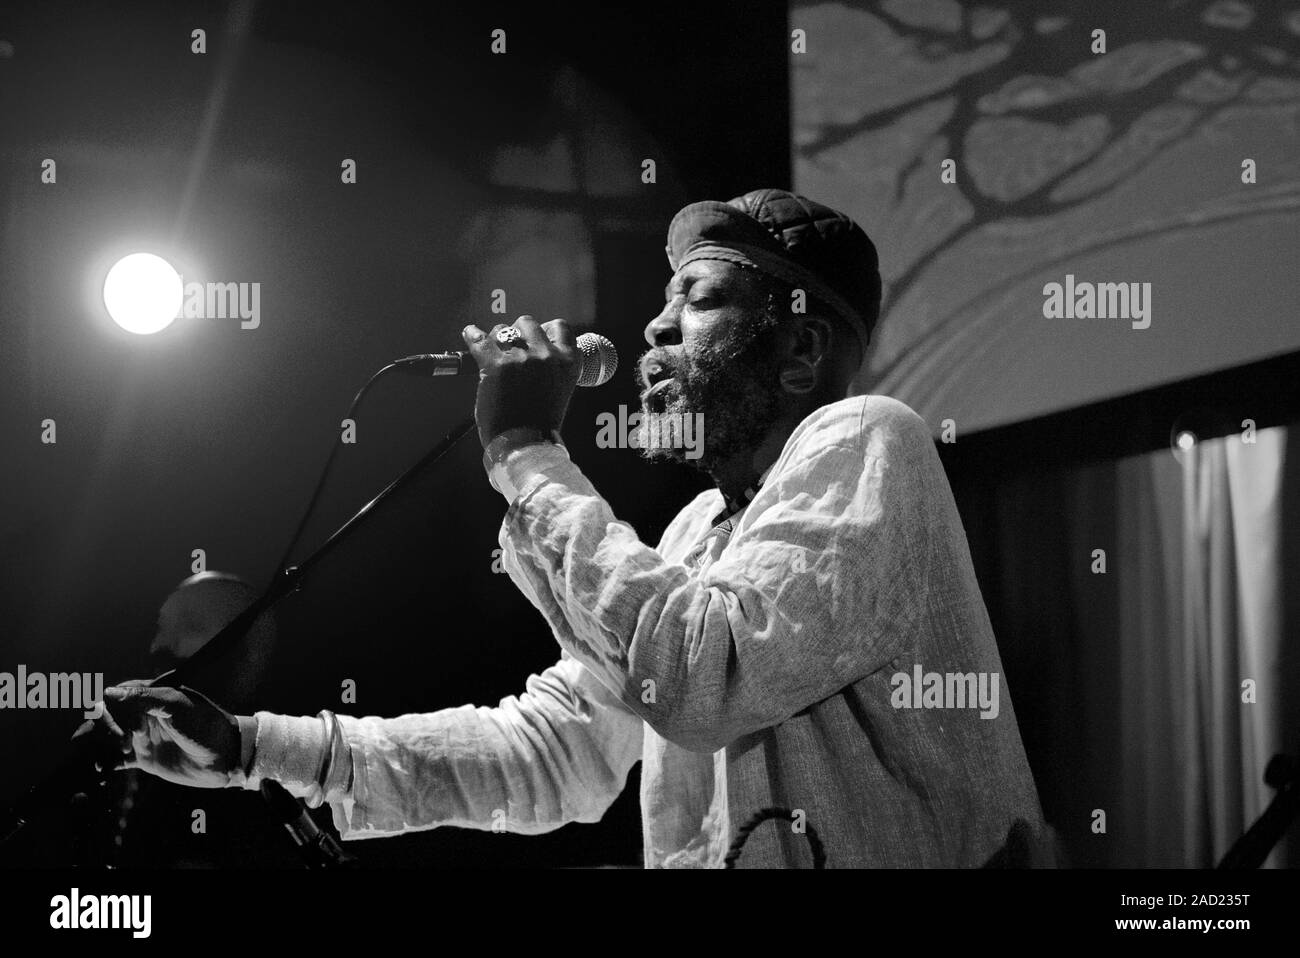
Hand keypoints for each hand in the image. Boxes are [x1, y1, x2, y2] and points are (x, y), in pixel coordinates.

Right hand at [73, 680, 242, 788]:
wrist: (225, 757)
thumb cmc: (205, 726)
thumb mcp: (177, 706)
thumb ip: (143, 698)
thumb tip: (107, 692)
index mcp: (151, 697)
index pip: (116, 696)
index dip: (112, 710)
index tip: (129, 728)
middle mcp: (143, 715)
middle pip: (107, 717)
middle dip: (104, 730)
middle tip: (123, 745)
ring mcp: (142, 737)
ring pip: (107, 739)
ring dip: (97, 747)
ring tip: (97, 761)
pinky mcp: (145, 759)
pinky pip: (116, 760)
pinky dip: (105, 763)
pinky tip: (102, 769)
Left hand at [460, 316, 579, 448]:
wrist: (524, 446)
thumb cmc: (539, 426)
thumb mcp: (558, 392)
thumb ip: (550, 369)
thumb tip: (533, 354)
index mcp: (568, 363)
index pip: (560, 328)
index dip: (546, 329)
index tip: (537, 334)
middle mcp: (547, 355)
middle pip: (529, 324)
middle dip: (519, 332)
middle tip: (511, 346)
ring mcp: (521, 358)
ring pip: (504, 329)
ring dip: (498, 337)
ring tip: (492, 348)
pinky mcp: (496, 364)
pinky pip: (479, 339)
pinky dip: (472, 335)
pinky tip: (470, 334)